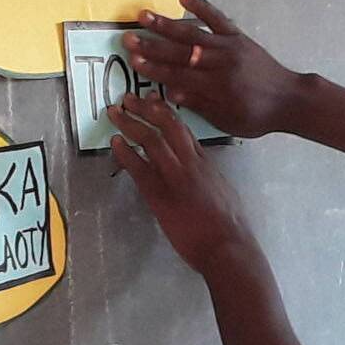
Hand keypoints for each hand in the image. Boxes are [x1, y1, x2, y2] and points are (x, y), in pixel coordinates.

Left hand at [107, 93, 260, 276]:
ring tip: (114, 113)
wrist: (226, 246)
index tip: (154, 100)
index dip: (166, 112)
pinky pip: (138, 167)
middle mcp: (190, 163)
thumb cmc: (229, 226)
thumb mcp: (223, 191)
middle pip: (167, 125)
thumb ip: (209, 177)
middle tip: (128, 98)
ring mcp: (174, 177)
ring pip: (150, 139)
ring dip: (129, 123)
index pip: (184, 129)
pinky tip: (114, 143)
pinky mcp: (160, 195)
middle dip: (146, 108)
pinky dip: (124, 152)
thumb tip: (199, 172)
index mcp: (206, 162)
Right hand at [124, 0, 305, 138]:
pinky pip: (217, 19)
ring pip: (193, 33)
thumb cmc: (256, 116)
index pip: (179, 75)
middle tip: (128, 38)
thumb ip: (199, 104)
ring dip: (167, 24)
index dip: (155, 68)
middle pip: (181, 52)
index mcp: (217, 87)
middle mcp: (221, 63)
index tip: (134, 61)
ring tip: (144, 15)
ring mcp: (230, 47)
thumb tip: (170, 91)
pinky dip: (201, 6)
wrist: (289, 99)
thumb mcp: (227, 120)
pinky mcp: (238, 37)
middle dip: (152, 45)